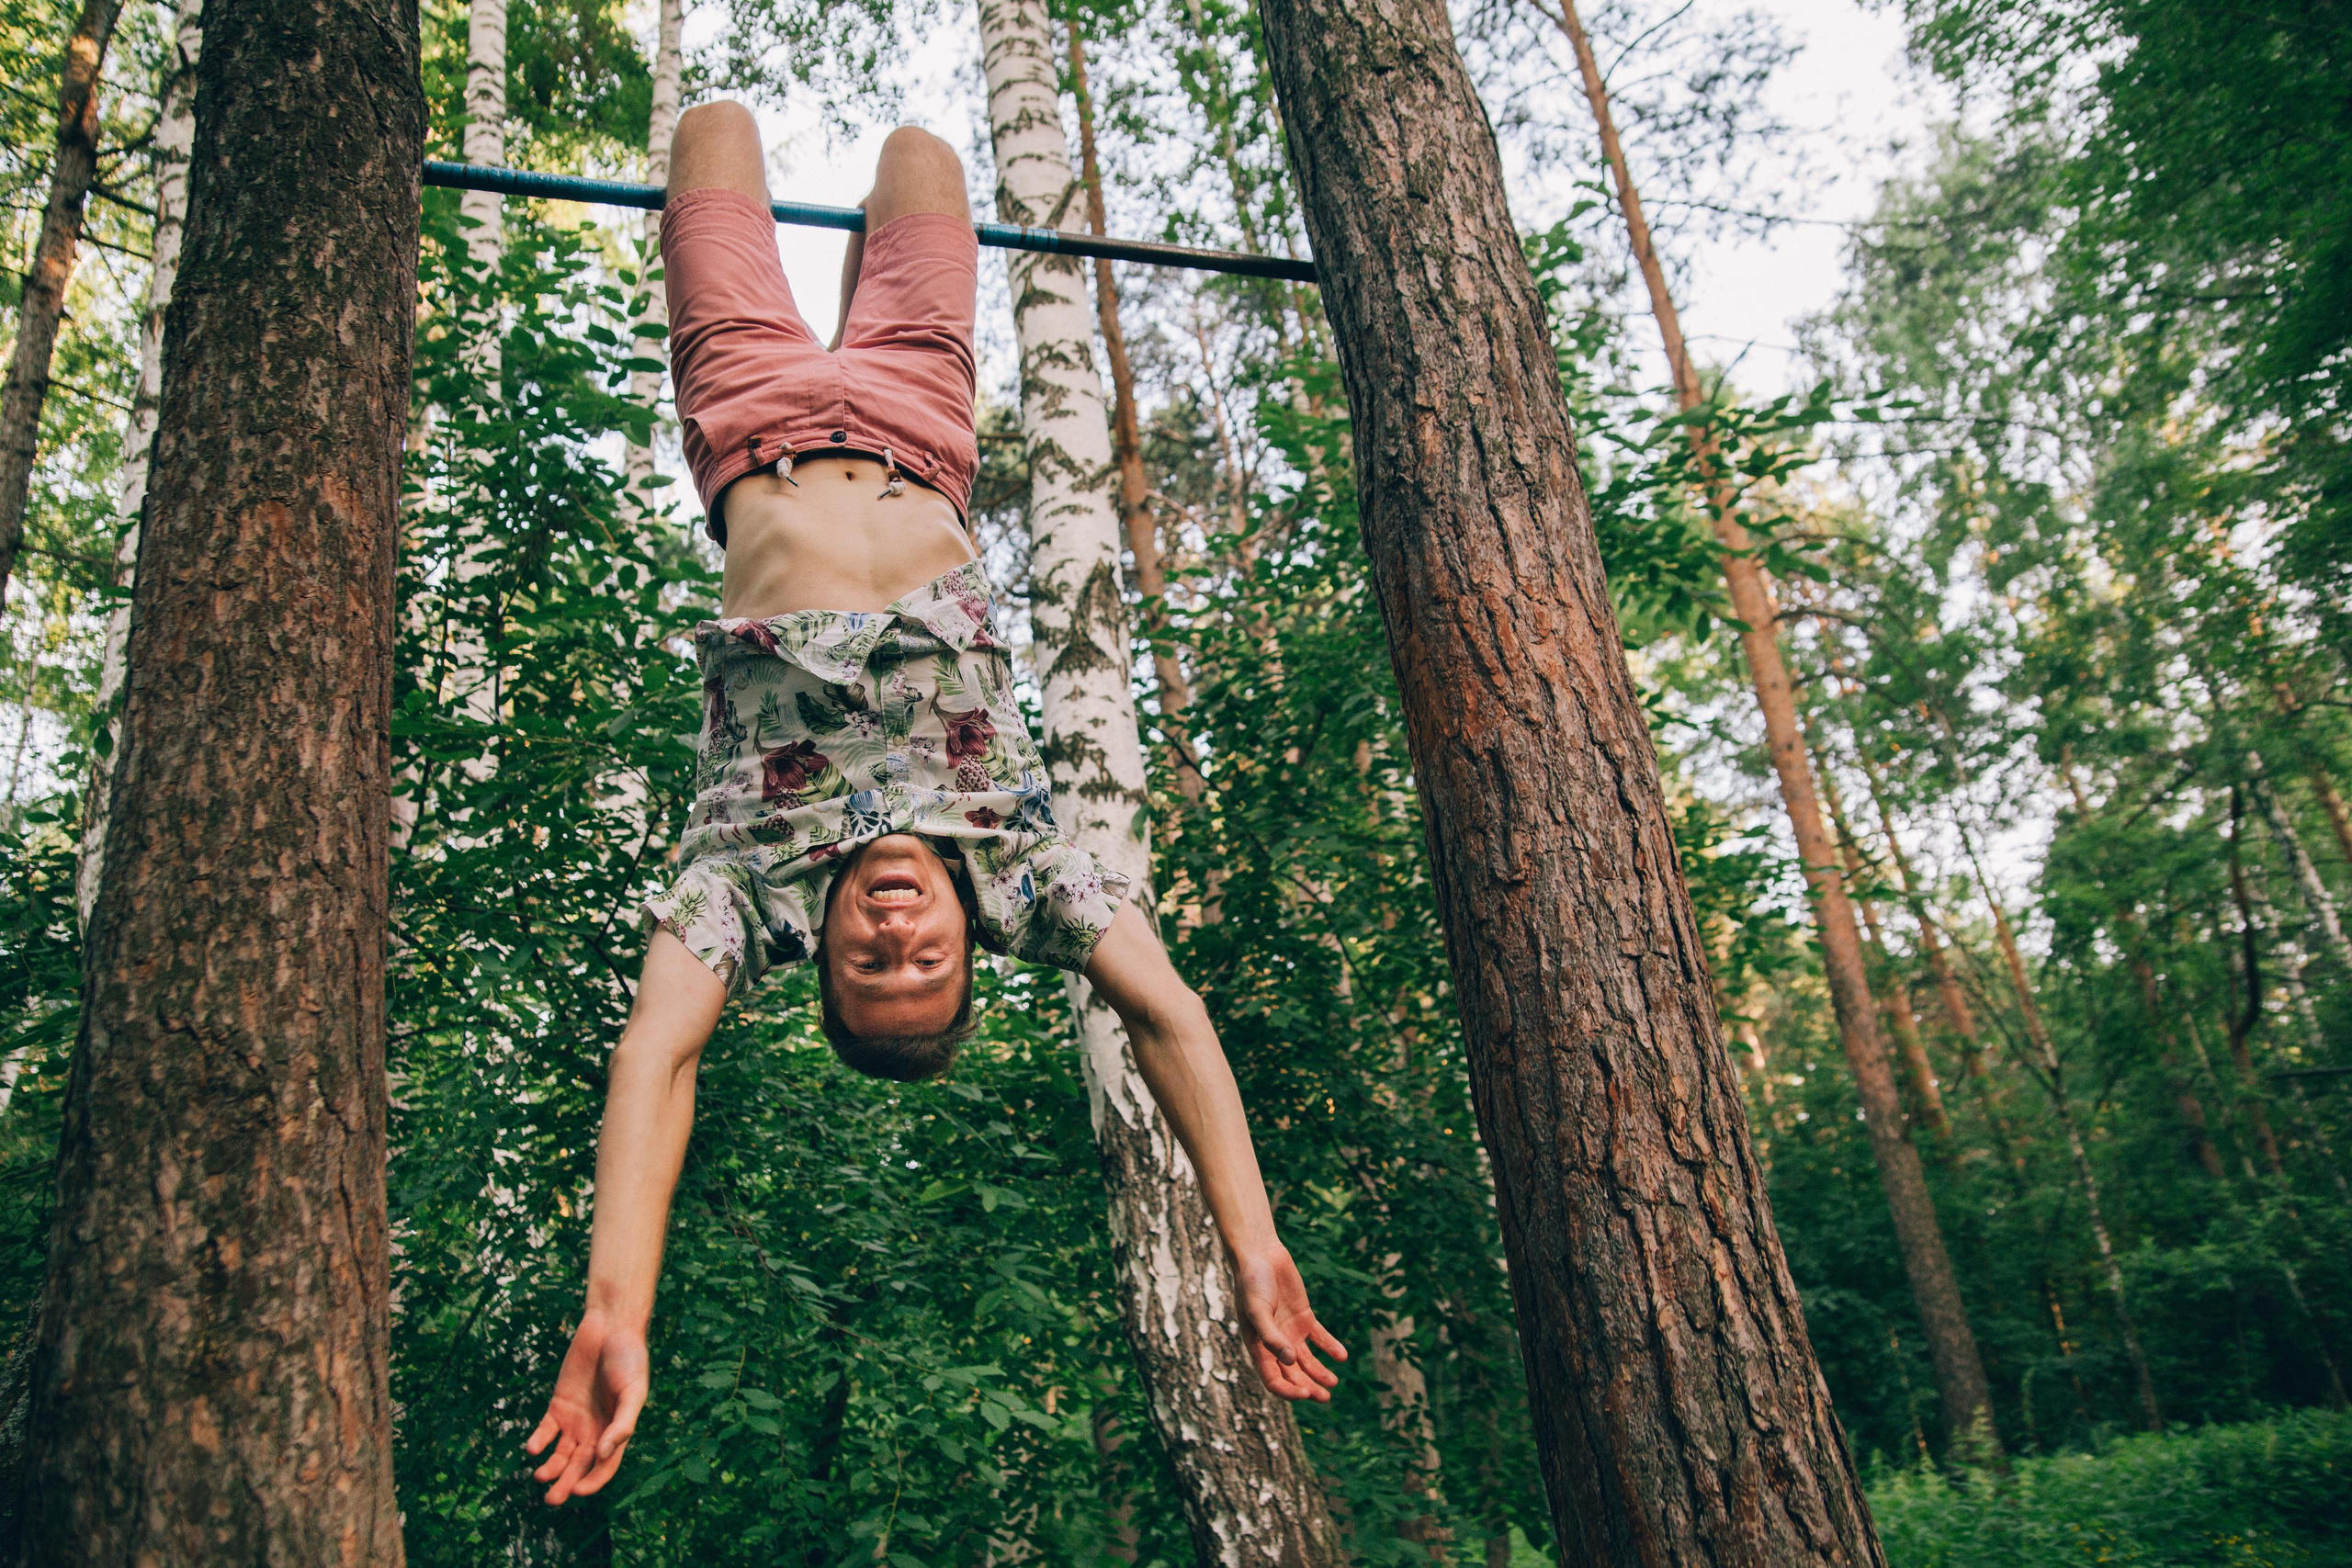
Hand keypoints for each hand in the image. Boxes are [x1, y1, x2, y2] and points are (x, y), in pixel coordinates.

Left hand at [525, 1309, 648, 1504]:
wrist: (610, 1328)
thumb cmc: (629, 1359)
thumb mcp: (633, 1392)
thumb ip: (622, 1424)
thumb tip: (604, 1454)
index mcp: (616, 1431)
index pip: (604, 1467)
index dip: (592, 1482)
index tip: (577, 1490)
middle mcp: (595, 1430)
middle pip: (578, 1466)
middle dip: (565, 1484)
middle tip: (551, 1499)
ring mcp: (575, 1420)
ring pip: (560, 1454)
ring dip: (550, 1468)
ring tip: (539, 1476)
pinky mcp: (558, 1405)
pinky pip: (546, 1431)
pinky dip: (538, 1442)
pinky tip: (533, 1448)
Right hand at [1234, 1244, 1345, 1401]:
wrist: (1261, 1255)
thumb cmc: (1252, 1283)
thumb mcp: (1258, 1311)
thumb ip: (1271, 1336)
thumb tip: (1290, 1362)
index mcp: (1258, 1347)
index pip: (1273, 1379)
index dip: (1289, 1390)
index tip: (1306, 1393)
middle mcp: (1275, 1343)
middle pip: (1293, 1374)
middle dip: (1308, 1387)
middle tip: (1325, 1397)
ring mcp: (1290, 1331)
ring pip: (1307, 1360)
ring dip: (1319, 1373)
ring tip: (1333, 1383)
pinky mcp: (1304, 1317)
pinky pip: (1319, 1337)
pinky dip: (1330, 1347)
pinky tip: (1342, 1356)